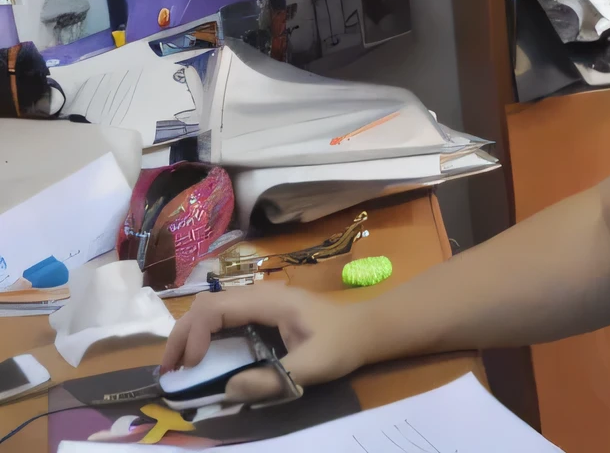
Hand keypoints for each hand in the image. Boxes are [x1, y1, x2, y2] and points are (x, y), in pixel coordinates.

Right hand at [160, 286, 369, 402]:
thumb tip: (229, 389)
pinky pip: (223, 315)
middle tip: (170, 370)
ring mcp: (261, 299)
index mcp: (270, 302)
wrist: (365, 328)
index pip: (216, 308)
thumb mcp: (312, 367)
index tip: (192, 367)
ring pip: (212, 307)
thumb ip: (273, 379)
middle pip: (206, 304)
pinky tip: (200, 355)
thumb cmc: (342, 344)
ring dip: (190, 333)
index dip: (196, 335)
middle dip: (182, 335)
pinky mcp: (262, 309)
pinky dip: (204, 333)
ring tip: (178, 365)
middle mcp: (260, 294)